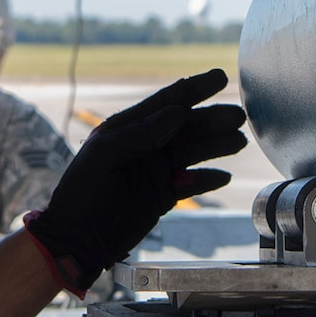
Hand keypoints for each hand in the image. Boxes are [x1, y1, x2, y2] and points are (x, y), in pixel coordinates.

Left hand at [25, 70, 246, 292]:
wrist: (77, 239)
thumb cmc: (82, 193)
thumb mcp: (105, 156)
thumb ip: (140, 133)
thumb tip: (177, 112)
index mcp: (128, 128)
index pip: (167, 102)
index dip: (195, 88)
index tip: (220, 77)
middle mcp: (146, 145)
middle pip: (187, 126)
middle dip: (213, 119)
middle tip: (238, 116)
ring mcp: (157, 170)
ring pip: (195, 152)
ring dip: (217, 145)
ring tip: (238, 141)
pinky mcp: (164, 195)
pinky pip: (193, 182)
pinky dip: (208, 179)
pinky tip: (223, 176)